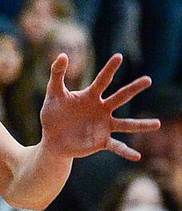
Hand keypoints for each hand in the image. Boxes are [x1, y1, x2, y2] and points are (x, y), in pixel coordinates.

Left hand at [39, 53, 158, 162]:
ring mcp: (104, 125)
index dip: (109, 68)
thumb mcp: (53, 93)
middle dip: (134, 88)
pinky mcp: (101, 141)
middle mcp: (102, 109)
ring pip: (125, 124)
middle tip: (148, 79)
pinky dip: (126, 151)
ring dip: (141, 124)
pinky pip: (116, 146)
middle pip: (120, 97)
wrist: (52, 139)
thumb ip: (57, 74)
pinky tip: (137, 156)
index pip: (102, 80)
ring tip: (157, 124)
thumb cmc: (53, 114)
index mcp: (91, 96)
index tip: (119, 56)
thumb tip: (62, 54)